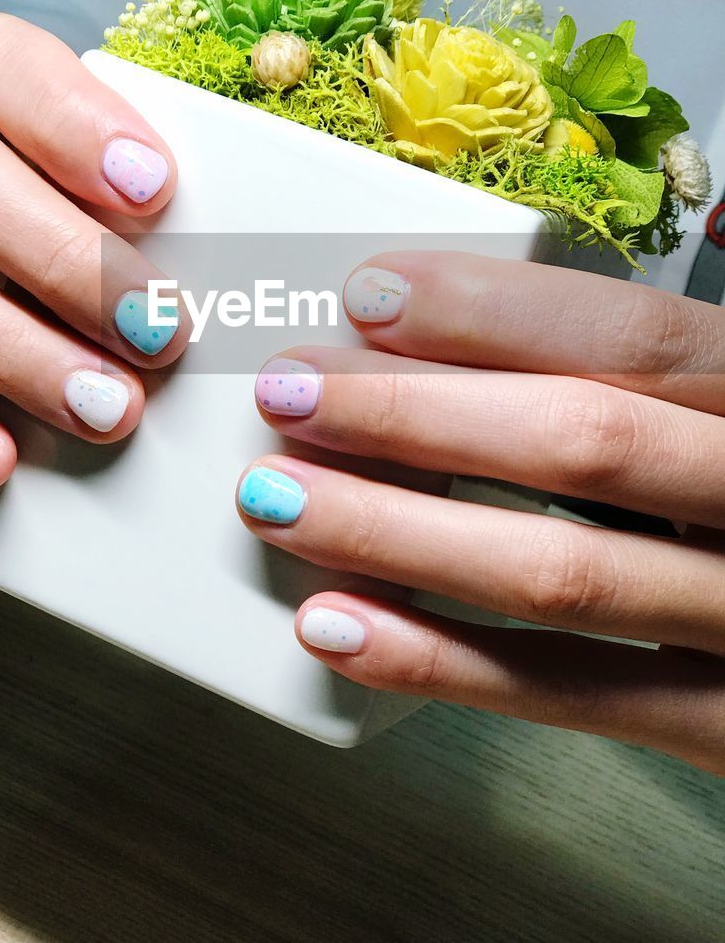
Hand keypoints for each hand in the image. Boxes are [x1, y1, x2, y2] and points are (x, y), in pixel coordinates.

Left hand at [239, 252, 724, 773]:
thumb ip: (700, 359)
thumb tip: (645, 265)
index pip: (636, 337)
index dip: (493, 313)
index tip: (368, 294)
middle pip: (582, 441)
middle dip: (418, 412)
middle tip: (288, 392)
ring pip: (562, 571)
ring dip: (400, 529)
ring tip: (279, 498)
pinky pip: (572, 697)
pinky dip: (445, 663)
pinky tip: (339, 623)